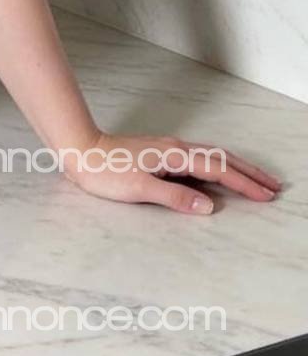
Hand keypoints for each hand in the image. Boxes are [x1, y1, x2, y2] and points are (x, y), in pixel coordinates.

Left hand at [60, 130, 282, 213]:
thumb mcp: (139, 188)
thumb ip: (175, 198)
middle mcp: (176, 148)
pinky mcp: (161, 154)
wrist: (81, 150)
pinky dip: (217, 167)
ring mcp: (169, 150)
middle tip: (273, 186)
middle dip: (249, 172)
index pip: (218, 170)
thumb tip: (209, 206)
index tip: (266, 195)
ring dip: (235, 168)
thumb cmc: (106, 172)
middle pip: (221, 159)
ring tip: (255, 180)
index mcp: (175, 155)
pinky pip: (199, 160)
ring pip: (211, 157)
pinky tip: (219, 176)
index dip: (244, 184)